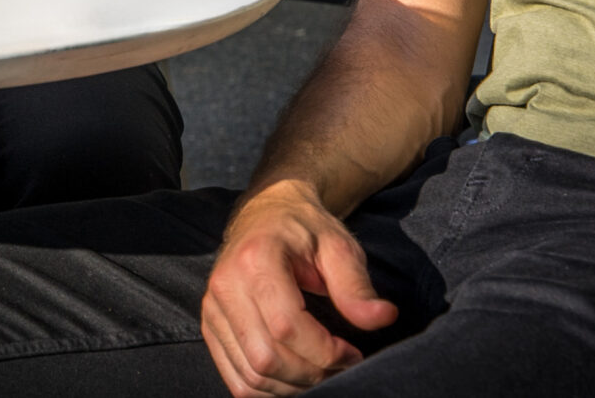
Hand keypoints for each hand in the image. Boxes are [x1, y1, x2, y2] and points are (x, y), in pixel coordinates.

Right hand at [200, 180, 397, 396]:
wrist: (266, 215)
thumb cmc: (304, 231)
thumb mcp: (338, 246)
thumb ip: (356, 285)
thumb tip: (382, 317)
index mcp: (255, 259)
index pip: (287, 327)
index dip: (326, 352)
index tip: (354, 353)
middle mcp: (225, 285)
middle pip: (266, 358)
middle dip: (312, 374)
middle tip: (340, 365)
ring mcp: (212, 308)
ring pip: (250, 376)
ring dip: (292, 387)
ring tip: (321, 371)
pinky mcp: (211, 326)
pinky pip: (236, 380)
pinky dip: (268, 390)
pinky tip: (295, 377)